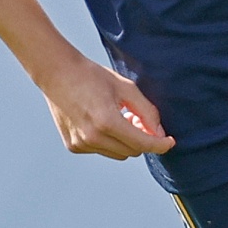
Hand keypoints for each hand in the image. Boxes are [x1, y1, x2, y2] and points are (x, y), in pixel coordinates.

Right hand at [40, 53, 174, 159]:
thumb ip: (146, 111)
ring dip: (124, 141)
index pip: (143, 143)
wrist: (57, 74)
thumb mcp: (125, 87)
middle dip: (141, 139)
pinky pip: (102, 150)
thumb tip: (159, 133)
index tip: (170, 142)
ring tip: (118, 117)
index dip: (160, 145)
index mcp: (107, 121)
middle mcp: (92, 137)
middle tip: (137, 118)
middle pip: (132, 152)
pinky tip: (100, 121)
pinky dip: (108, 141)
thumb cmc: (92, 76)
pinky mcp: (73, 146)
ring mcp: (81, 144)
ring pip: (118, 154)